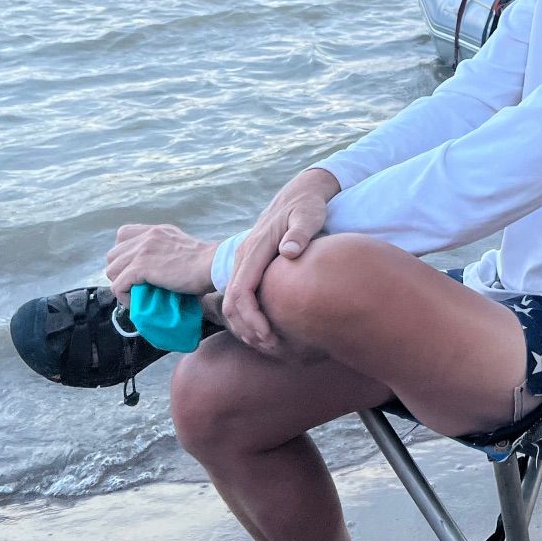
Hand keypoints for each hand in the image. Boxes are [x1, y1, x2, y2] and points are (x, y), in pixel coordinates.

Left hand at [105, 223, 215, 303]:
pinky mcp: (141, 266)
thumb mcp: (179, 247)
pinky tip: (136, 302)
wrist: (212, 265)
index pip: (123, 234)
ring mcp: (142, 250)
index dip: (124, 254)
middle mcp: (146, 236)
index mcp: (155, 231)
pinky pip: (118, 285)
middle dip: (119, 272)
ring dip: (120, 286)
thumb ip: (164, 250)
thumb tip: (155, 272)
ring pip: (111, 270)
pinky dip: (124, 297)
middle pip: (113, 255)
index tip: (134, 269)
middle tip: (134, 285)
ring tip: (135, 296)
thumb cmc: (203, 263)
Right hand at [221, 168, 339, 353]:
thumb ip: (301, 232)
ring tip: (269, 344)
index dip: (252, 318)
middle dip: (247, 329)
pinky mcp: (250, 265)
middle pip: (232, 302)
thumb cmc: (308, 206)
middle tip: (271, 347)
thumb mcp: (309, 214)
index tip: (269, 336)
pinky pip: (240, 296)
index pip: (242, 291)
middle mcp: (244, 256)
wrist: (299, 194)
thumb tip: (289, 251)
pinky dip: (248, 317)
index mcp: (255, 248)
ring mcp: (245, 261)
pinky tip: (268, 329)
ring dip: (245, 326)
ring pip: (232, 302)